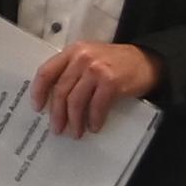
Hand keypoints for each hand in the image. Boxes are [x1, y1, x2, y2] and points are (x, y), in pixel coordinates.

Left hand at [27, 40, 158, 135]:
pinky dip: (94, 120)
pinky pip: (96, 106)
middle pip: (60, 91)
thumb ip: (71, 71)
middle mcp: (82, 58)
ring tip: (75, 133)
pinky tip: (94, 127)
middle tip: (57, 129)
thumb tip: (52, 101)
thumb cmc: (115, 63)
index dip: (38, 92)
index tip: (37, 108)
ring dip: (74, 121)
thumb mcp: (89, 58)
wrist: (148, 61)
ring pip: (75, 101)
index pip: (46, 72)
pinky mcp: (111, 82)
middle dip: (57, 114)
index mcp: (72, 52)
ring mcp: (96, 69)